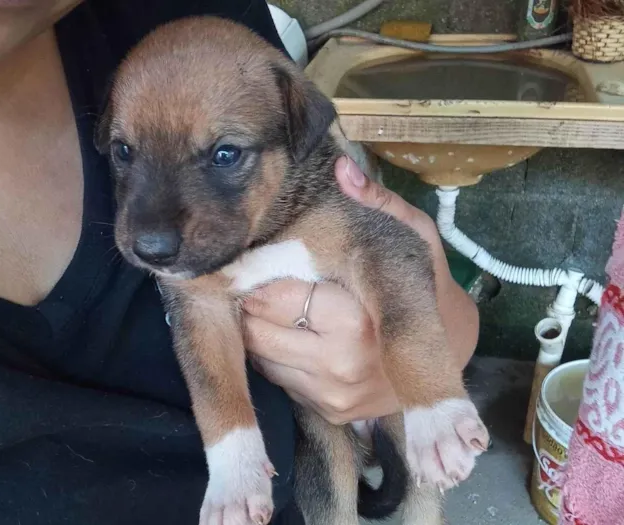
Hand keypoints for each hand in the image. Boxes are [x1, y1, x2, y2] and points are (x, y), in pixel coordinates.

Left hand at [243, 156, 478, 424]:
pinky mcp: (329, 412)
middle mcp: (340, 366)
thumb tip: (341, 167)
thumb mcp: (413, 234)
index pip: (275, 297)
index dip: (257, 274)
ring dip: (257, 328)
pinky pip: (276, 378)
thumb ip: (378, 201)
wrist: (451, 352)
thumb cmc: (425, 284)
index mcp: (357, 321)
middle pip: (256, 329)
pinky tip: (293, 332)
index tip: (254, 258)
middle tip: (261, 279)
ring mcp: (333, 396)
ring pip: (259, 356)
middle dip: (251, 302)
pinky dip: (273, 354)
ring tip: (277, 303)